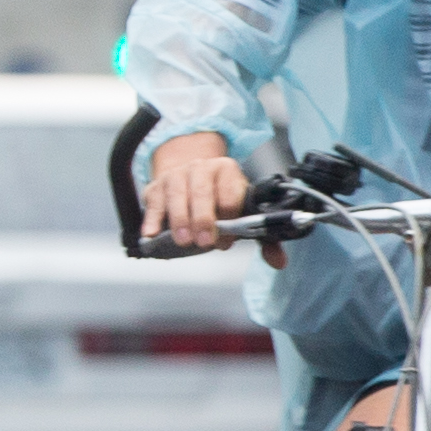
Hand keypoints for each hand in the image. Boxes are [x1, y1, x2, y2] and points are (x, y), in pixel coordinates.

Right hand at [142, 131, 263, 254]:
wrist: (190, 172)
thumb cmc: (219, 198)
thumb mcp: (243, 210)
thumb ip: (262, 236)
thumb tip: (279, 262)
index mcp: (227, 171)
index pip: (229, 191)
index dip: (230, 216)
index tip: (228, 239)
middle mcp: (200, 168)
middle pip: (201, 191)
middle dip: (203, 218)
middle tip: (204, 242)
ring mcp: (176, 175)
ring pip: (176, 194)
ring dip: (179, 219)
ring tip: (182, 242)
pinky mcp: (155, 187)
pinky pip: (153, 203)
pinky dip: (151, 219)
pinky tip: (151, 235)